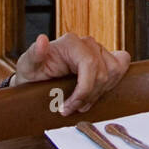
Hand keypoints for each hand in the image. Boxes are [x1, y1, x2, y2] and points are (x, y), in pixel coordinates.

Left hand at [13, 33, 130, 115]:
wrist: (37, 78)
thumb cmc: (32, 71)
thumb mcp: (28, 65)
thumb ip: (34, 53)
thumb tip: (42, 40)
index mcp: (71, 42)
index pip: (90, 64)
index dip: (84, 90)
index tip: (70, 107)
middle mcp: (87, 43)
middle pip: (103, 72)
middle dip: (89, 96)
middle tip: (73, 109)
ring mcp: (98, 49)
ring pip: (114, 71)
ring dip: (100, 92)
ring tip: (83, 103)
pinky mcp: (105, 58)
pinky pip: (121, 64)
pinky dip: (114, 81)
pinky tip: (98, 91)